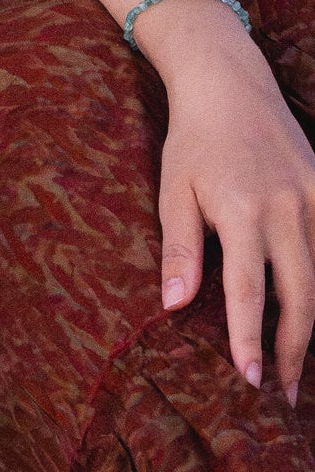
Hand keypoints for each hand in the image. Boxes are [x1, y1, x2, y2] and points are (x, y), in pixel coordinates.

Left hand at [158, 30, 314, 406]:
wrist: (230, 84)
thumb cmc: (194, 140)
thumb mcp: (174, 188)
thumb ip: (179, 247)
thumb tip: (174, 305)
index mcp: (241, 210)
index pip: (247, 291)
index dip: (249, 339)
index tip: (251, 379)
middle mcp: (286, 209)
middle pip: (299, 296)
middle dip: (294, 349)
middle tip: (283, 391)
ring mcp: (314, 199)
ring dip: (312, 325)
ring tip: (298, 365)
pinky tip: (311, 311)